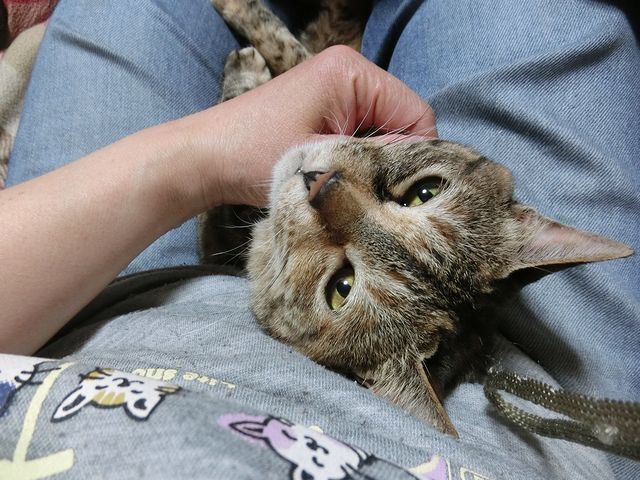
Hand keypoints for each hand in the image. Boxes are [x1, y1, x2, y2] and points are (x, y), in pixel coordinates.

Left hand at [0, 46, 435, 353]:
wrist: (204, 160)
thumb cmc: (254, 156)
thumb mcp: (324, 162)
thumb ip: (378, 161)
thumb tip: (419, 169)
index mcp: (352, 72)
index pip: (417, 114)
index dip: (415, 156)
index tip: (400, 192)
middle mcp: (348, 71)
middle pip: (401, 121)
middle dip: (392, 158)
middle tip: (377, 192)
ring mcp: (334, 88)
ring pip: (381, 131)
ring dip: (372, 160)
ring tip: (353, 185)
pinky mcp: (322, 107)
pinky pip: (359, 133)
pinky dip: (356, 156)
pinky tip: (340, 176)